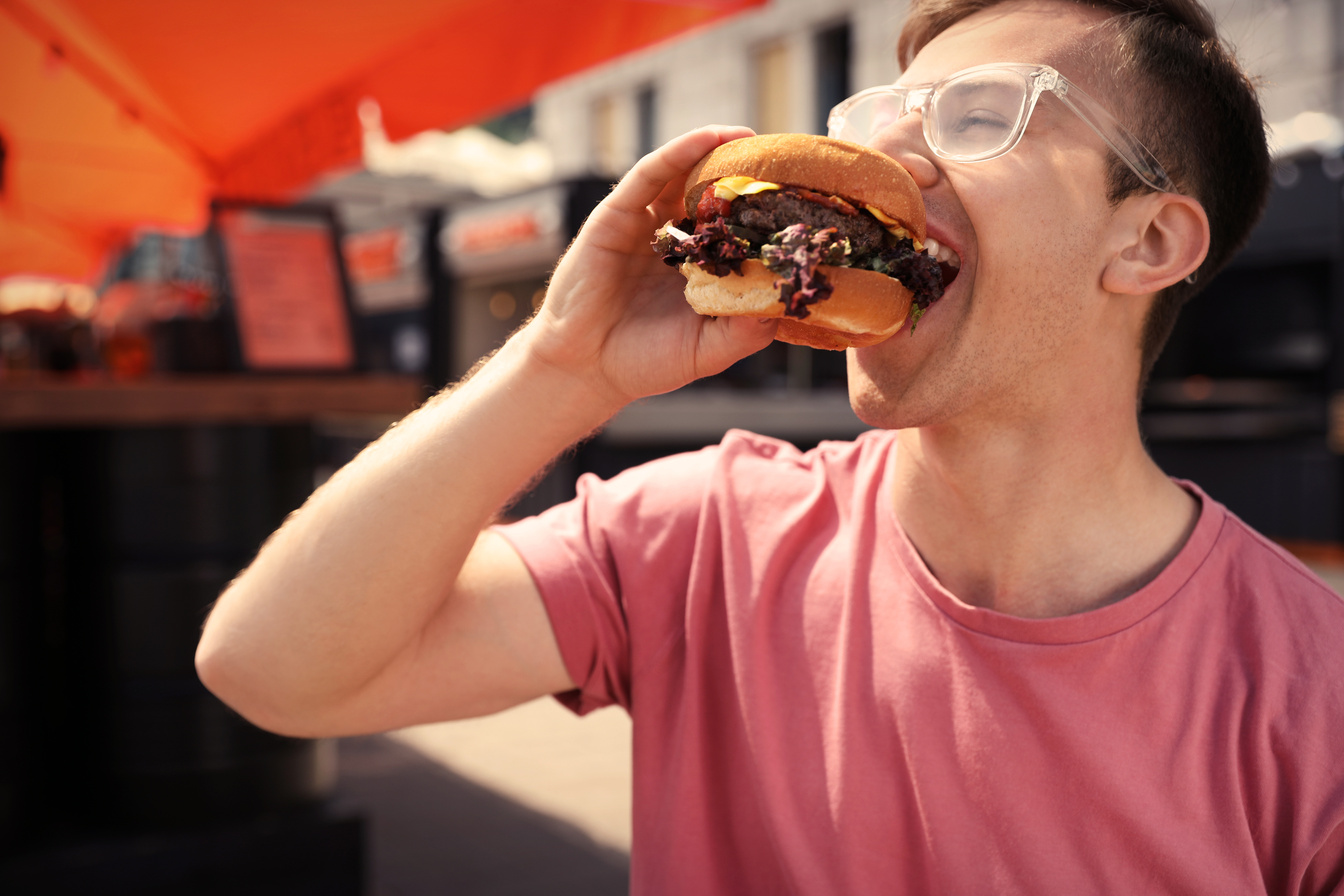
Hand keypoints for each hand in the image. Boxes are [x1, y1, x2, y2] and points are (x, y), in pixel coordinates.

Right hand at [525, 125, 779, 406]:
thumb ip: (746, 331)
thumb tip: (786, 303)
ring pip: (685, 174)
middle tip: (785, 156)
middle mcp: (675, 239)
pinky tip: (710, 136)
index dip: (767, 210)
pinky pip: (650, 174)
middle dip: (746, 173)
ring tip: (753, 138)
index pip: (739, 227)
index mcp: (700, 267)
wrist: (586, 368)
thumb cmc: (644, 362)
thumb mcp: (708, 350)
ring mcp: (646, 223)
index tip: (804, 196)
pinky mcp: (617, 214)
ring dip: (718, 150)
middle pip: (715, 193)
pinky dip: (679, 151)